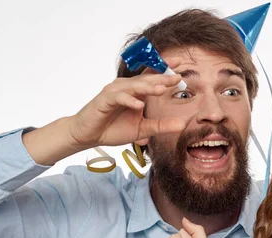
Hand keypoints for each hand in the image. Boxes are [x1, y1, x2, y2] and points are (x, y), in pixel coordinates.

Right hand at [69, 60, 185, 149]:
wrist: (89, 135)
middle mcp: (126, 87)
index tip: (180, 67)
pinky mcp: (104, 100)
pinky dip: (129, 100)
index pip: (152, 77)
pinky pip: (119, 98)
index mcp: (136, 91)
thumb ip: (161, 126)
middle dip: (161, 77)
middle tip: (177, 77)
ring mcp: (115, 92)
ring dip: (147, 87)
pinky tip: (139, 105)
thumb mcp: (143, 129)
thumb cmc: (113, 128)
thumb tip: (182, 125)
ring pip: (134, 86)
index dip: (165, 70)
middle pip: (146, 79)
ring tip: (161, 89)